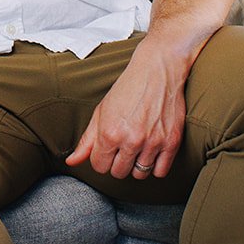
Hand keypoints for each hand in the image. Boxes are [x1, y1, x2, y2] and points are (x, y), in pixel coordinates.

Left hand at [65, 36, 188, 179]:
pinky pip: (160, 172)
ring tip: (137, 147)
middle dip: (117, 162)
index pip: (99, 166)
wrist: (158, 69)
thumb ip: (87, 140)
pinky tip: (151, 152)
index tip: (107, 147)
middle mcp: (131, 140)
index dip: (101, 157)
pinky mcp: (172, 142)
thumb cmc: (128, 88)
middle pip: (119, 173)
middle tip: (122, 145)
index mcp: (109, 132)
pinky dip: (155, 166)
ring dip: (136, 164)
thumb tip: (71, 162)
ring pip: (139, 174)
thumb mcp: (101, 111)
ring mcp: (153, 142)